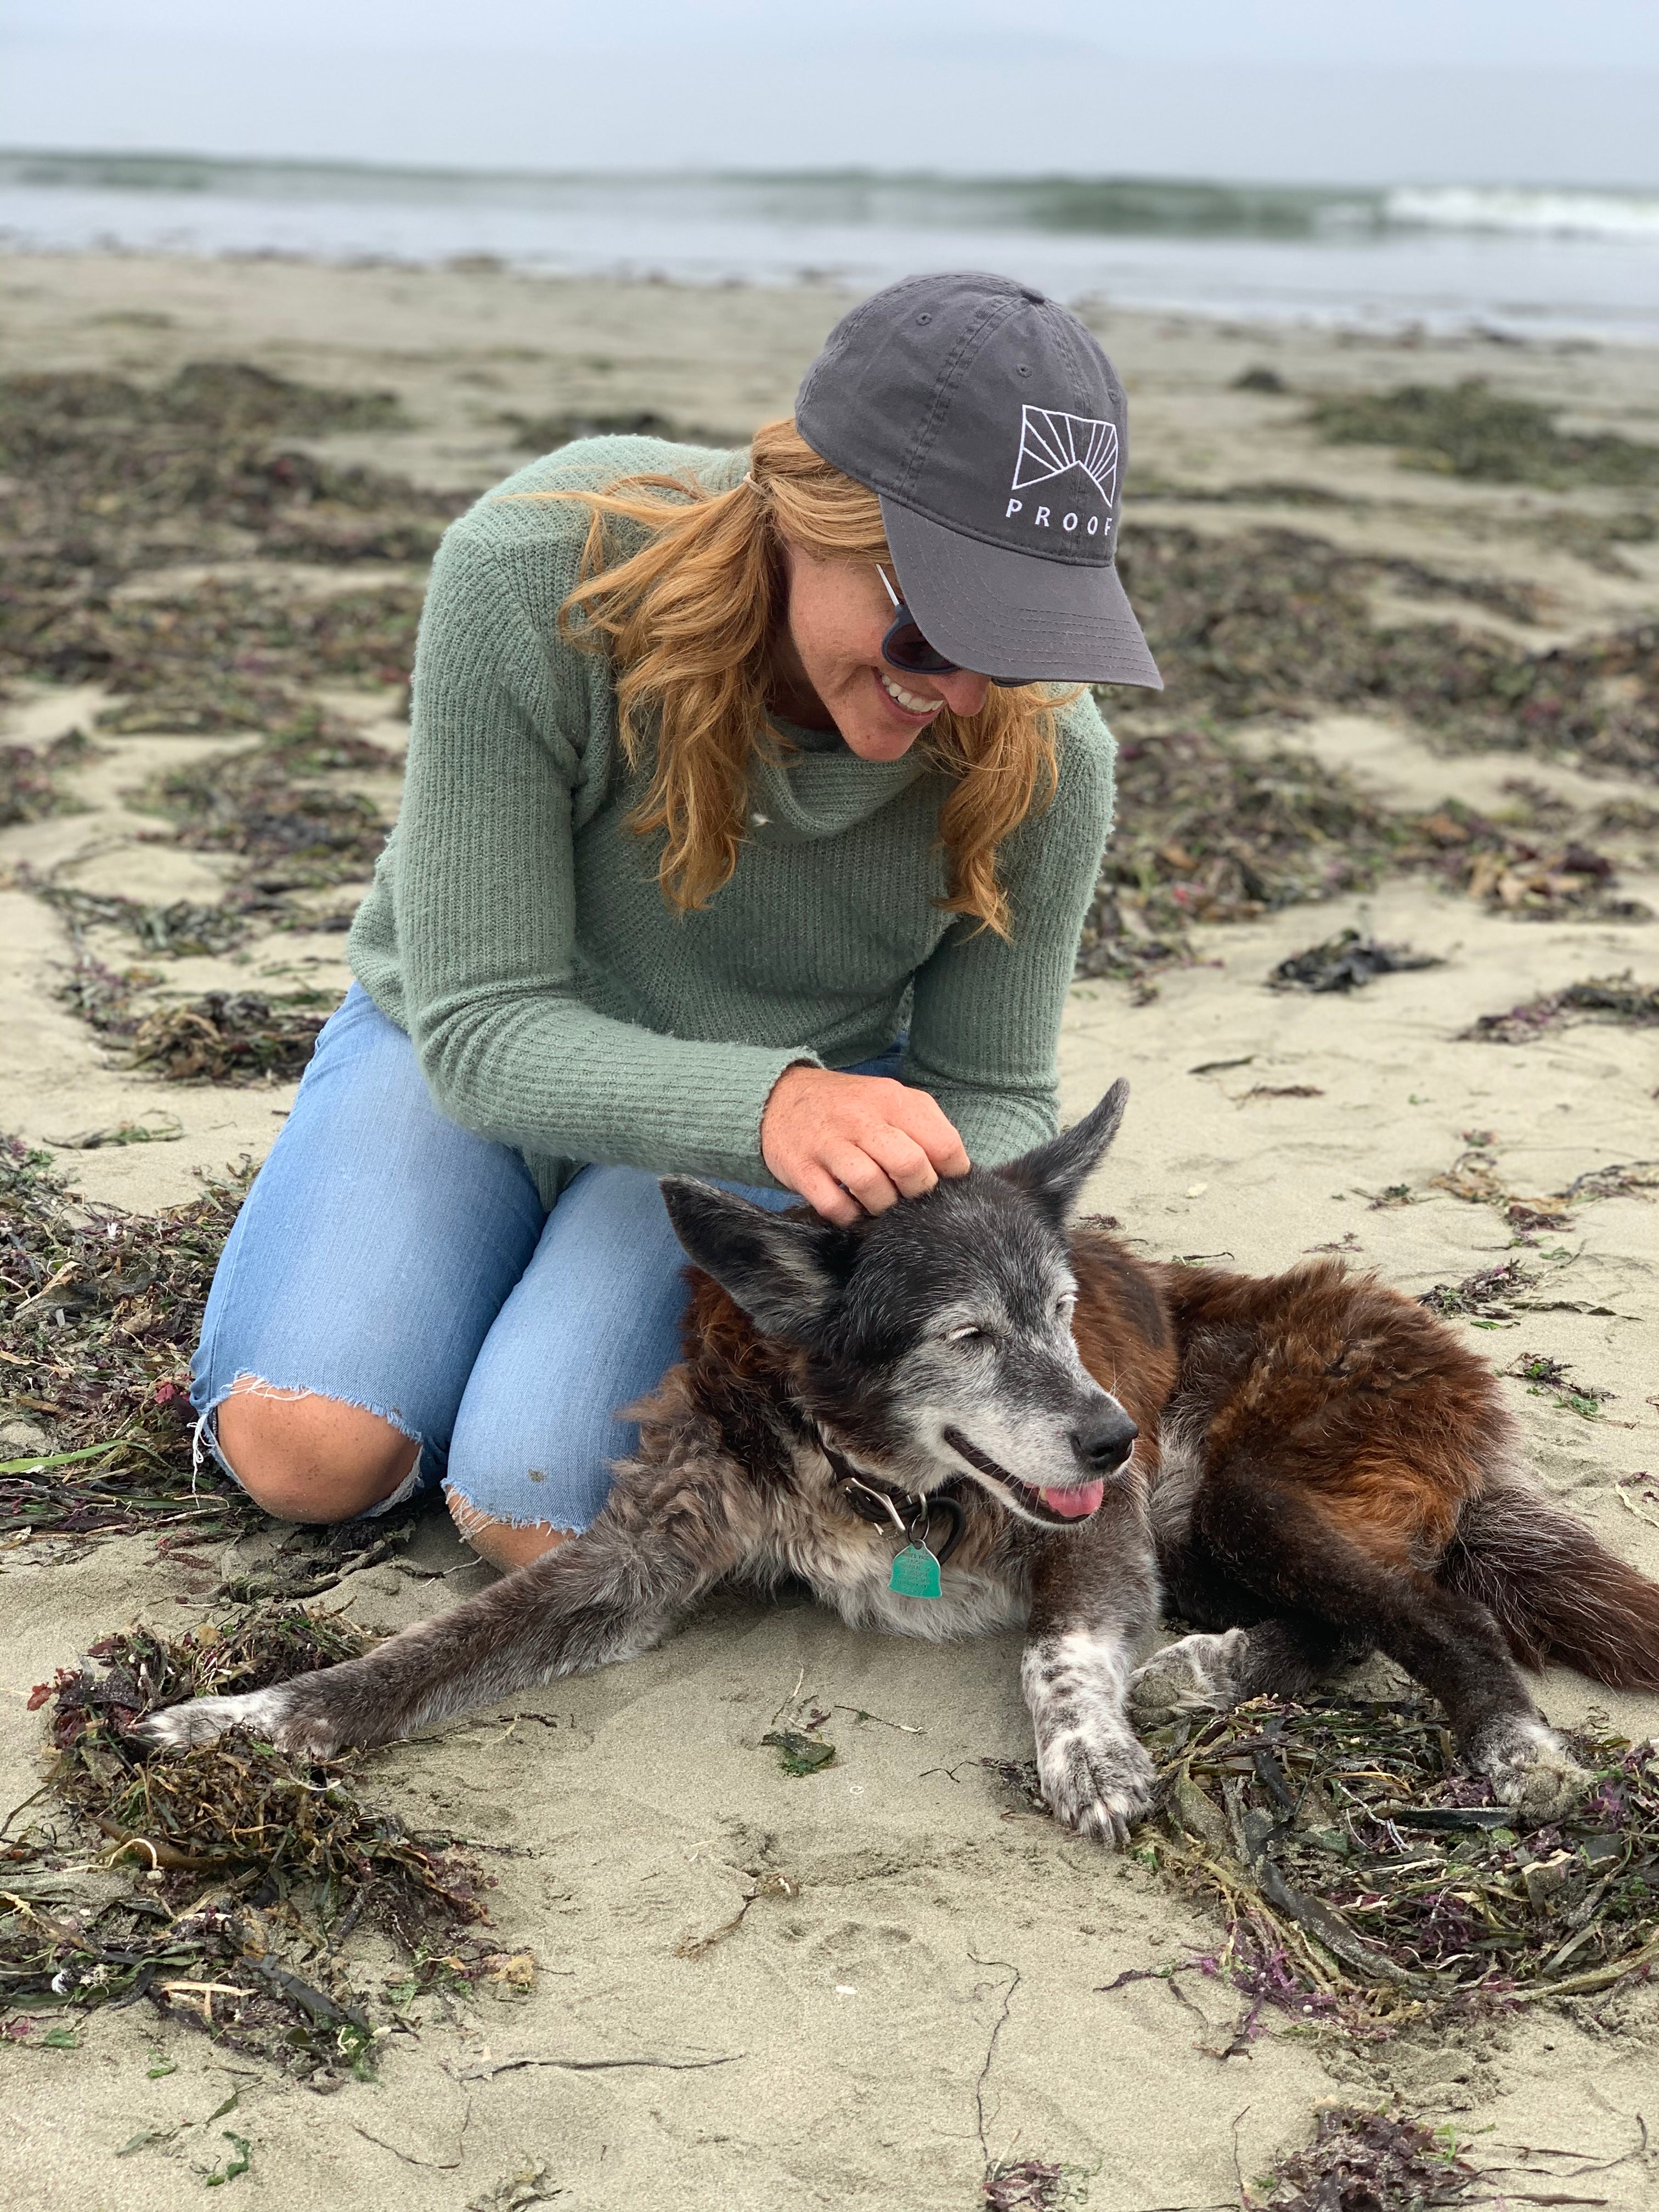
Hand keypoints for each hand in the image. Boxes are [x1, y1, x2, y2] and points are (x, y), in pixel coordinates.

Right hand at [760, 1065, 970, 1225]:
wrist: (779, 1098)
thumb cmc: (847, 1107)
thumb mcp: (888, 1099)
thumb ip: (922, 1126)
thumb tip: (953, 1170)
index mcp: (892, 1099)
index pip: (943, 1143)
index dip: (951, 1172)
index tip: (943, 1181)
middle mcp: (861, 1118)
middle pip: (910, 1166)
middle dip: (918, 1192)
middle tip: (910, 1195)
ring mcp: (828, 1143)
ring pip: (872, 1187)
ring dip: (883, 1206)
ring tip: (881, 1203)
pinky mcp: (801, 1168)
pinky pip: (834, 1205)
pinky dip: (850, 1216)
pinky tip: (853, 1208)